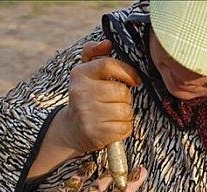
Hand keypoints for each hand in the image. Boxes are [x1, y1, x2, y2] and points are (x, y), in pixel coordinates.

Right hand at [54, 40, 140, 154]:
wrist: (71, 129)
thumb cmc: (85, 97)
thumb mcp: (84, 73)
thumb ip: (94, 52)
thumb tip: (107, 43)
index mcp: (79, 74)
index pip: (109, 65)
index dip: (127, 72)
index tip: (135, 80)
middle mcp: (81, 93)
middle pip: (122, 91)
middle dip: (125, 98)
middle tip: (116, 101)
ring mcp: (87, 114)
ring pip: (126, 110)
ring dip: (125, 113)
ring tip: (113, 114)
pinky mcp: (96, 133)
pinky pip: (125, 127)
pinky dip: (124, 127)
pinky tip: (113, 126)